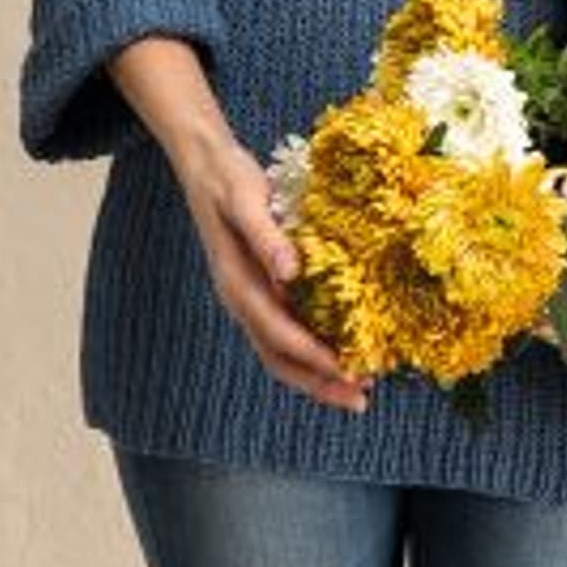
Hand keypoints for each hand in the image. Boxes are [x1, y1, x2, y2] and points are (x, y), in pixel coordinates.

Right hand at [171, 130, 371, 415]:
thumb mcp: (247, 200)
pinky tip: (340, 350)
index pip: (277, 334)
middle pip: (279, 358)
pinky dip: (312, 351)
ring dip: (317, 375)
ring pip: (281, 353)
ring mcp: (249, 300)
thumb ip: (267, 238)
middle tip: (360, 399)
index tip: (347, 372)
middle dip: (318, 383)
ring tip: (357, 387)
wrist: (205, 166)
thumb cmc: (227, 180)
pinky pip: (285, 334)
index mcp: (237, 284)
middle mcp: (241, 301)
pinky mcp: (260, 291)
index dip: (312, 357)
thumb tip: (292, 273)